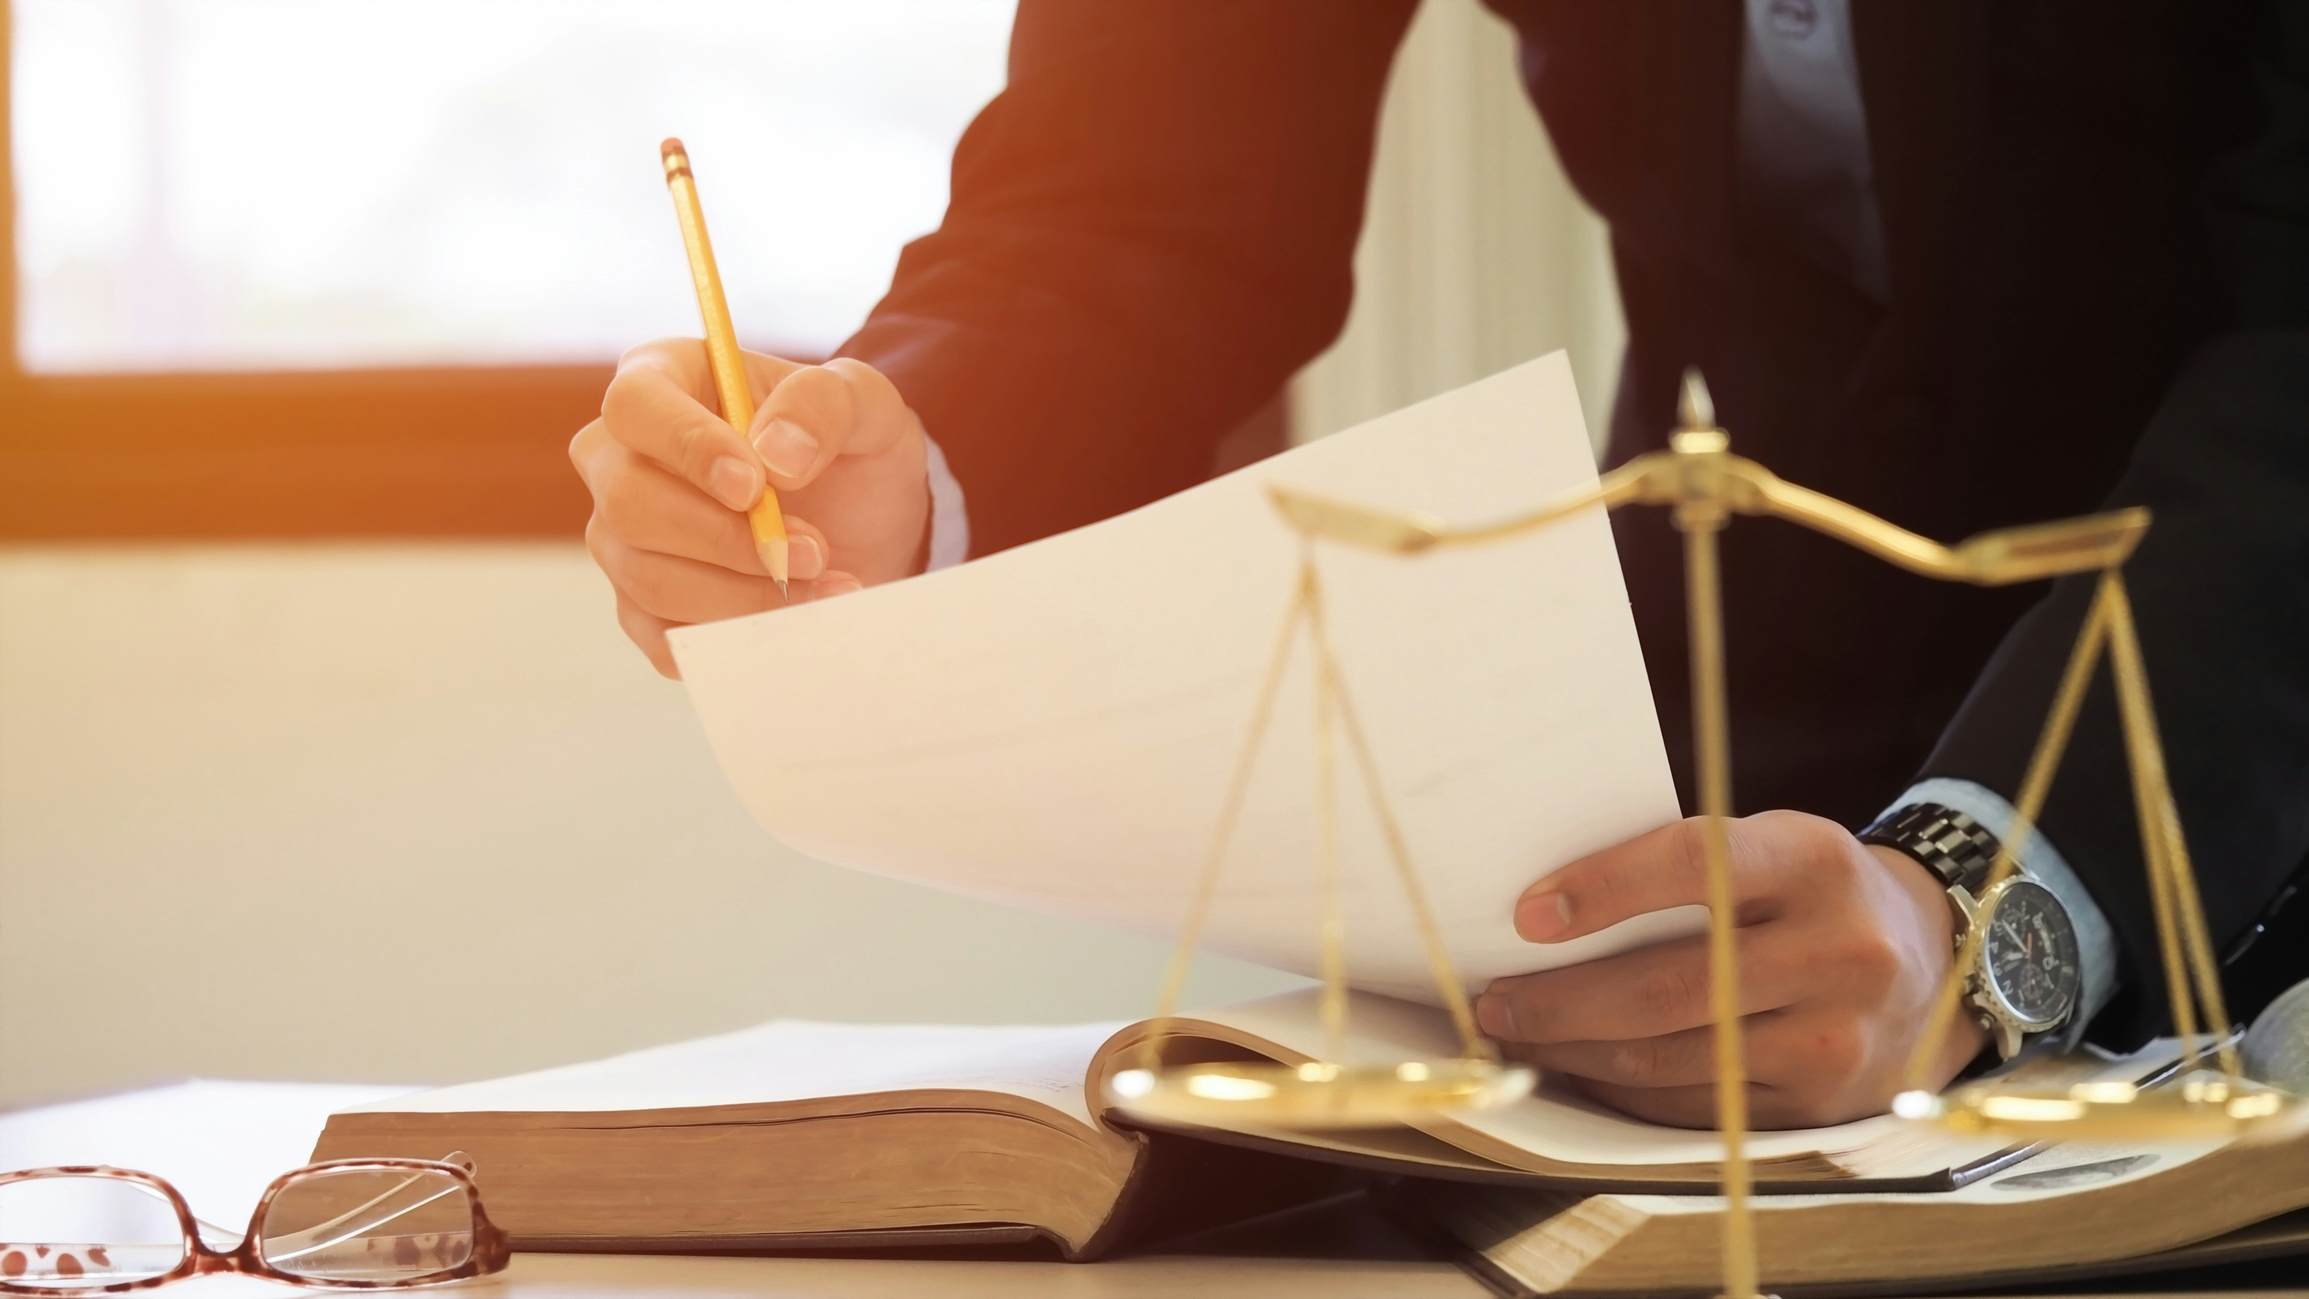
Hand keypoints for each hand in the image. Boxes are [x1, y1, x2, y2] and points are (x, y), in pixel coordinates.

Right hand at [570, 340, 930, 675]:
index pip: (634, 407)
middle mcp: (621, 458)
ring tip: (824, 581)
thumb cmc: (847, 445)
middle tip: (813, 549)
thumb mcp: (863, 402)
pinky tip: (802, 616)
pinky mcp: (644, 606)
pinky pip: (664, 638)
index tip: (754, 486)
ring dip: (744, 593)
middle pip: (628, 503)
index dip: (687, 448)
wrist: (866, 520)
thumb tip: (775, 454)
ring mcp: (624, 538)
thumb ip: (823, 403)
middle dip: (727, 539)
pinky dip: (738, 637)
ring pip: (647, 578)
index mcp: (663, 380)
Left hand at [1476, 810, 1985, 1128]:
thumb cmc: (1814, 895)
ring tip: (1521, 1035)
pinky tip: (1582, 1068)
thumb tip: (1549, 912)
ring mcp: (1834, 1037)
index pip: (1695, 864)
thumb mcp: (1774, 848)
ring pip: (1672, 1057)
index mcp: (1814, 862)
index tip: (1528, 915)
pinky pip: (1695, 1104)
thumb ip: (1688, 868)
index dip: (1604, 889)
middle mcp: (1836, 951)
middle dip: (1562, 1001)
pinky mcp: (1820, 1103)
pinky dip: (1625, 1090)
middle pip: (1668, 987)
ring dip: (1578, 1052)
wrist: (1933, 965)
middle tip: (1496, 1002)